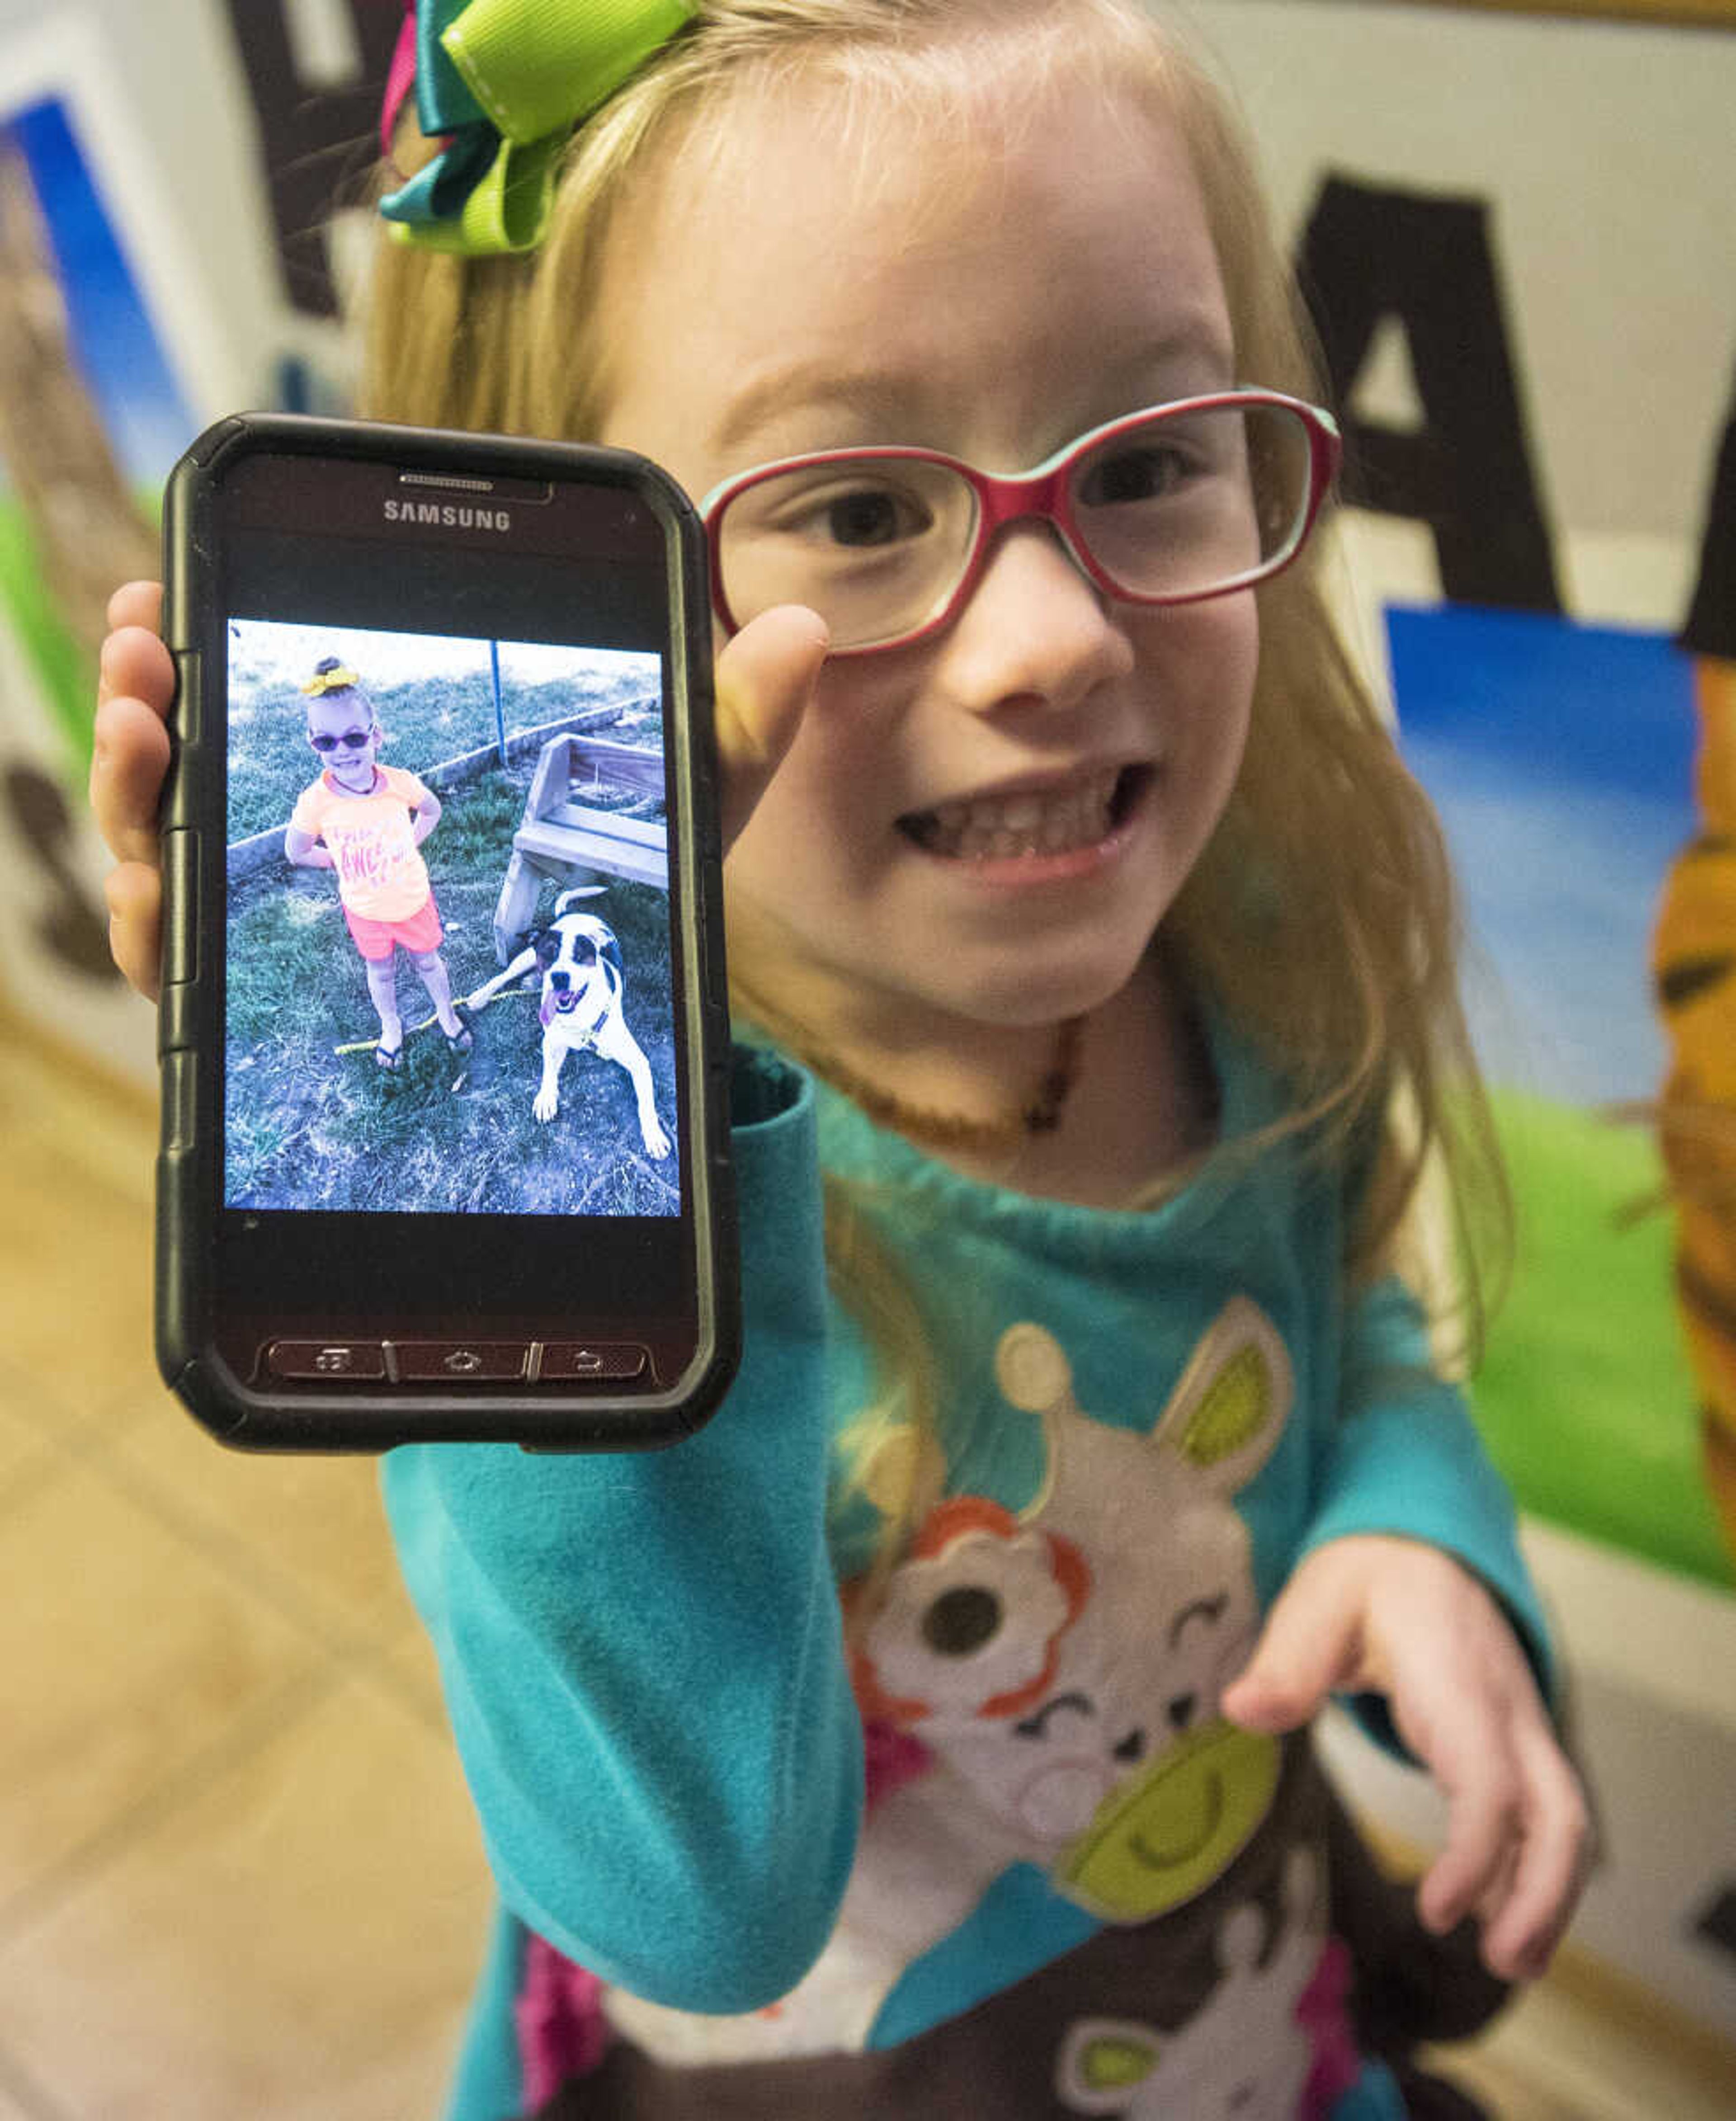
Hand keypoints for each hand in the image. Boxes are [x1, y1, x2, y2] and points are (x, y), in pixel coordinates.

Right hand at [89, 581, 827, 1001]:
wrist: (607, 1025)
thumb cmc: (627, 890)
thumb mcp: (680, 802)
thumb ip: (727, 719)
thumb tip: (803, 628)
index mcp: (385, 772)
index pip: (277, 700)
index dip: (208, 641)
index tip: (172, 587)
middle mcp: (319, 835)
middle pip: (199, 757)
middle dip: (153, 695)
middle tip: (146, 641)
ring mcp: (291, 919)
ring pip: (171, 845)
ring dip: (134, 784)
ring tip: (137, 725)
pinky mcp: (277, 1007)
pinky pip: (187, 965)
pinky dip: (154, 920)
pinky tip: (152, 889)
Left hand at [1219, 1534, 1590, 1982]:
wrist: (1423, 1544)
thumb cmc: (1366, 1575)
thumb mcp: (1316, 1600)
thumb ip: (1287, 1660)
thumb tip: (1241, 1712)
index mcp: (1454, 1678)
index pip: (1487, 1777)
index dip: (1475, 1851)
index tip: (1436, 1911)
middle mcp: (1504, 1708)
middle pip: (1556, 1811)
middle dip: (1542, 1893)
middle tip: (1500, 1961)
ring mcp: (1520, 1727)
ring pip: (1562, 1818)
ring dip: (1547, 1893)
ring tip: (1510, 1960)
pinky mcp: (1515, 1743)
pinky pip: (1541, 1812)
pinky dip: (1534, 1868)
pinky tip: (1501, 1914)